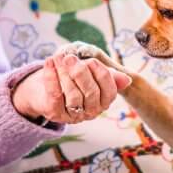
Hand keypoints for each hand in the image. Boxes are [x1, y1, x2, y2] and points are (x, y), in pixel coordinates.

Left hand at [11, 52, 130, 125]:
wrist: (45, 90)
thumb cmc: (73, 80)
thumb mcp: (91, 75)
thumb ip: (108, 75)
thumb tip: (127, 79)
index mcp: (103, 102)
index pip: (109, 90)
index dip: (101, 74)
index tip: (91, 60)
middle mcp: (91, 112)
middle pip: (91, 93)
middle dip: (81, 73)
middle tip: (71, 57)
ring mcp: (72, 115)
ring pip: (74, 96)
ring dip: (65, 74)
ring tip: (60, 57)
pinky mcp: (54, 113)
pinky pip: (55, 95)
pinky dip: (51, 76)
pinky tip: (49, 62)